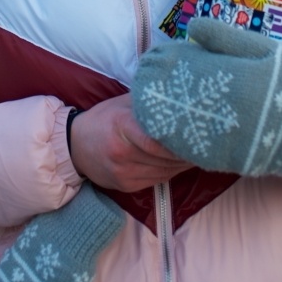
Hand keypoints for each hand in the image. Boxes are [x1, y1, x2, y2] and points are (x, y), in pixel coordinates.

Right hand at [69, 93, 191, 191]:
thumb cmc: (103, 119)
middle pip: (165, 157)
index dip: (180, 139)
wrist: (74, 146)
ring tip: (199, 151)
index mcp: (121, 125)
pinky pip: (158, 180)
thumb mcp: (122, 103)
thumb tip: (179, 94)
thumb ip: (148, 101)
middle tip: (207, 141)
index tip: (199, 132)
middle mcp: (122, 152)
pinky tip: (181, 162)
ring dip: (184, 163)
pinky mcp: (126, 186)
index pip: (157, 139)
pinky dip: (172, 171)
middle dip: (188, 151)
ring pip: (165, 171)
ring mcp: (123, 172)